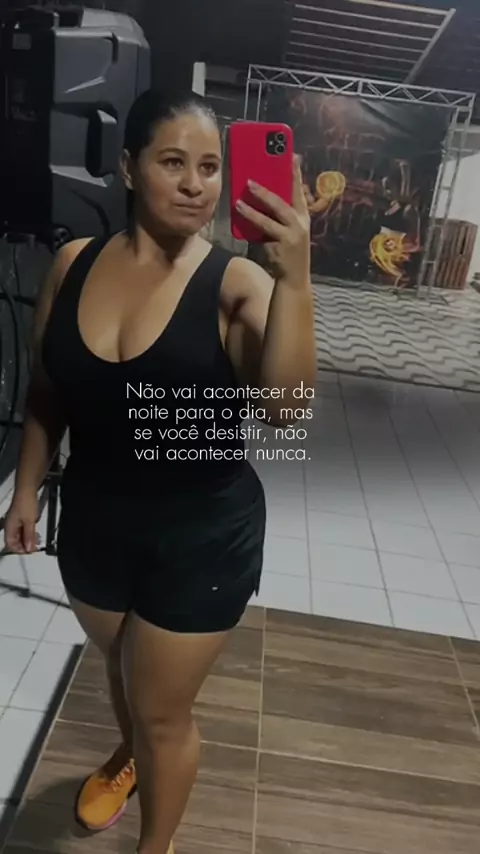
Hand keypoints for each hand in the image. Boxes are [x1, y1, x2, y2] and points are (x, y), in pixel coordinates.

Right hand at [3, 493, 38, 553]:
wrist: (28, 489)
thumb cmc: (26, 502)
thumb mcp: (30, 522)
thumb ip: (29, 536)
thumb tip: (29, 548)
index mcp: (9, 528)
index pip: (11, 545)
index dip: (20, 550)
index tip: (30, 551)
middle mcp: (10, 525)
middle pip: (15, 541)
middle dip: (25, 545)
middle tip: (35, 547)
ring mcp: (15, 521)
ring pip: (20, 535)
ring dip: (28, 539)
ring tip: (36, 541)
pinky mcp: (21, 517)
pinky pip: (23, 529)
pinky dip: (29, 533)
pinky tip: (35, 533)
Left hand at [236, 155, 310, 283]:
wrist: (294, 278)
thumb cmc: (288, 252)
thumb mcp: (289, 230)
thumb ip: (279, 216)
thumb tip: (259, 196)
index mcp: (303, 217)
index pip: (299, 192)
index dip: (296, 174)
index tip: (293, 156)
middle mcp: (299, 224)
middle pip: (282, 203)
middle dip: (265, 191)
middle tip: (250, 180)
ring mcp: (291, 236)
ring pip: (270, 218)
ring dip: (253, 208)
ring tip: (239, 201)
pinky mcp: (281, 247)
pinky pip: (262, 232)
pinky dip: (250, 222)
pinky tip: (240, 214)